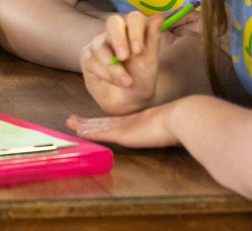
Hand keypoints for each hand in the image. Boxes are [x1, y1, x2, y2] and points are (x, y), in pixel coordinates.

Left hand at [67, 101, 182, 148]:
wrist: (181, 118)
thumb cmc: (180, 123)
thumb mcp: (167, 126)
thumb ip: (163, 128)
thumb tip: (171, 131)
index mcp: (136, 121)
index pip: (113, 122)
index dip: (100, 121)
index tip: (88, 121)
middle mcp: (127, 123)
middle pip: (101, 122)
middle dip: (86, 122)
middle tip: (71, 120)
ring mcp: (125, 127)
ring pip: (98, 127)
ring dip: (84, 126)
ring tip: (70, 123)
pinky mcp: (123, 133)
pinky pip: (103, 134)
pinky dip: (91, 133)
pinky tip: (80, 132)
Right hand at [80, 10, 174, 113]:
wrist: (128, 103)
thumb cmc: (141, 81)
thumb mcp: (150, 63)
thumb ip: (153, 39)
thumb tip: (160, 16)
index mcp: (134, 32)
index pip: (134, 18)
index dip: (135, 31)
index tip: (138, 50)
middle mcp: (116, 34)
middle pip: (113, 22)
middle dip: (119, 40)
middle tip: (124, 57)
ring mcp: (100, 44)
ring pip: (101, 44)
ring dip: (114, 66)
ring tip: (126, 81)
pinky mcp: (87, 56)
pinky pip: (92, 59)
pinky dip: (105, 73)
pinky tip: (113, 81)